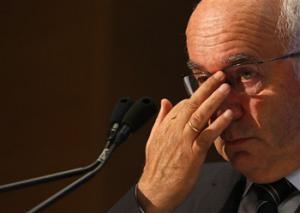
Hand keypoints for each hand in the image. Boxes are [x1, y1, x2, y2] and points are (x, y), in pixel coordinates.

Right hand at [136, 71, 232, 211]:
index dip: (199, 95)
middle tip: (220, 75)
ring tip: (225, 88)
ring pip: (199, 115)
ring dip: (214, 100)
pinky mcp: (192, 153)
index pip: (183, 103)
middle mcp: (175, 129)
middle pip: (192, 103)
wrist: (156, 188)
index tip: (210, 88)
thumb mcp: (154, 137)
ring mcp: (183, 140)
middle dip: (207, 87)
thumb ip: (161, 118)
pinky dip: (217, 124)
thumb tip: (165, 101)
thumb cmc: (157, 165)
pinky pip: (206, 135)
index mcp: (167, 124)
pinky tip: (227, 115)